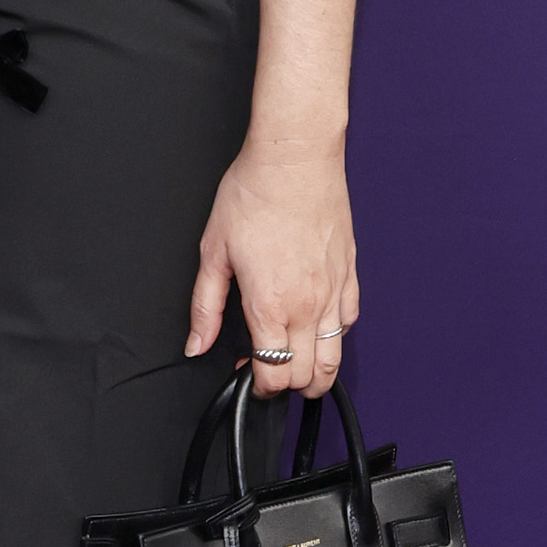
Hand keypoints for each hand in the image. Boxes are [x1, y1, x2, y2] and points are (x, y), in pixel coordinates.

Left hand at [186, 128, 357, 400]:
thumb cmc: (253, 195)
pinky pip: (348, 322)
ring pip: (335, 358)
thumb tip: (197, 343)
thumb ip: (205, 306)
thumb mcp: (213, 252)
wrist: (294, 159)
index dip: (259, 387)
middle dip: (287, 386)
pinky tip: (316, 328)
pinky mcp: (349, 274)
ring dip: (316, 372)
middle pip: (308, 376)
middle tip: (267, 373)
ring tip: (296, 365)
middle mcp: (308, 305)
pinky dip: (334, 337)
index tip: (247, 376)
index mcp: (270, 304)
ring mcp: (333, 291)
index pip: (274, 373)